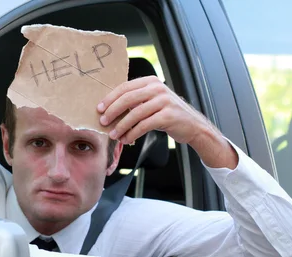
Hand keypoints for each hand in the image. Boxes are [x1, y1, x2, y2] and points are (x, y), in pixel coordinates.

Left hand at [97, 76, 213, 144]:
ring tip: (113, 135)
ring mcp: (164, 101)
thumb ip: (135, 101)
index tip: (99, 109)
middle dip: (112, 111)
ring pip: (135, 113)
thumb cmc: (167, 115)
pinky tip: (127, 139)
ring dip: (121, 126)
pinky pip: (144, 125)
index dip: (110, 98)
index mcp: (150, 81)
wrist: (192, 126)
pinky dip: (132, 133)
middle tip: (103, 122)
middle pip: (128, 98)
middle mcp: (157, 88)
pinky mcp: (168, 115)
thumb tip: (108, 109)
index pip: (125, 87)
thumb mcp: (151, 102)